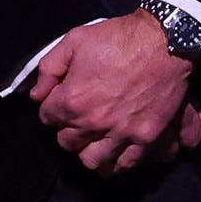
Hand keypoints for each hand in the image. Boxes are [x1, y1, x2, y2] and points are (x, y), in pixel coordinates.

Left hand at [28, 12, 200, 172]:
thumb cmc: (118, 38)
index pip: (48, 117)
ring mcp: (121, 133)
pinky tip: (115, 152)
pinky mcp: (146, 137)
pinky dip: (117, 161)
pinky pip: (126, 164)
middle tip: (77, 119)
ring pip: (93, 161)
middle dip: (68, 130)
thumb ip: (49, 69)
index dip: (52, 108)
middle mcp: (94, 123)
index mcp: (72, 100)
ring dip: (89, 151)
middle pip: (67, 143)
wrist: (164, 41)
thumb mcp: (74, 41)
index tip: (60, 102)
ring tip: (94, 140)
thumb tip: (36, 94)